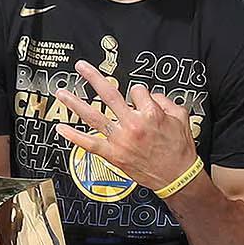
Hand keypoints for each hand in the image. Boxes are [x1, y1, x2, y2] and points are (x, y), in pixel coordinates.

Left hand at [51, 61, 197, 192]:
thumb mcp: (182, 117)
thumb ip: (166, 101)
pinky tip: (61, 129)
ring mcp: (121, 140)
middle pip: (108, 94)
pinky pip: (89, 144)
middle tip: (81, 67)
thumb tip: (152, 95)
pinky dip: (74, 137)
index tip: (140, 99)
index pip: (137, 90)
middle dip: (92, 77)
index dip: (138, 93)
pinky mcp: (114, 155)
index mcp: (151, 113)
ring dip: (75, 103)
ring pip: (93, 116)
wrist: (177, 177)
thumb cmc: (179, 149)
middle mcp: (133, 124)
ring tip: (62, 93)